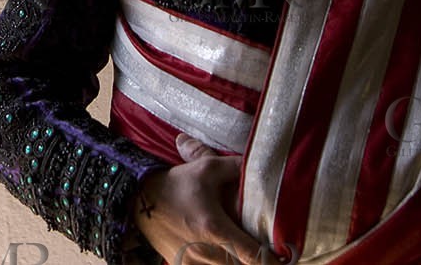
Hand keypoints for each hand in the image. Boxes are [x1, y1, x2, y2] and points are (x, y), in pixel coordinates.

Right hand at [131, 134, 271, 264]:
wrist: (137, 200)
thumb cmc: (175, 184)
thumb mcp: (206, 169)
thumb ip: (236, 168)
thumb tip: (261, 166)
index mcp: (215, 229)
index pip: (255, 257)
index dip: (273, 259)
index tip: (283, 254)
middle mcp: (206, 252)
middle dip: (255, 259)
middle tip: (264, 249)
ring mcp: (193, 263)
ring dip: (234, 261)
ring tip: (241, 248)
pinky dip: (217, 262)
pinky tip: (217, 251)